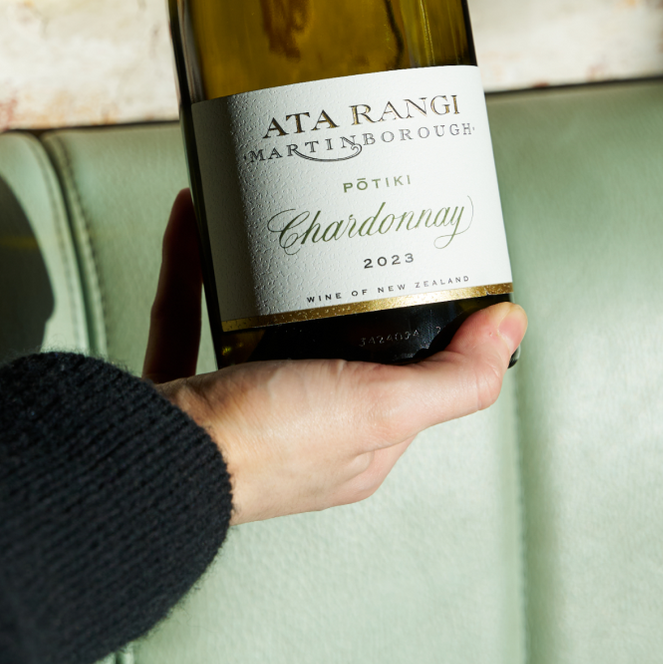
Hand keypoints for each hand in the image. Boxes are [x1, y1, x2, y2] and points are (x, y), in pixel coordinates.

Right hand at [144, 189, 526, 524]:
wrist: (148, 458)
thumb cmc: (266, 442)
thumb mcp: (379, 407)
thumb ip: (454, 377)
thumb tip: (513, 324)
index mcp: (355, 445)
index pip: (405, 376)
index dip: (418, 319)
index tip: (416, 252)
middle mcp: (296, 430)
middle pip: (324, 339)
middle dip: (328, 277)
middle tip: (336, 211)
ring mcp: (232, 408)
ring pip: (251, 320)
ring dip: (257, 263)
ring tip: (268, 205)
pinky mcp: (178, 385)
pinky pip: (185, 310)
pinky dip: (192, 261)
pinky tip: (194, 211)